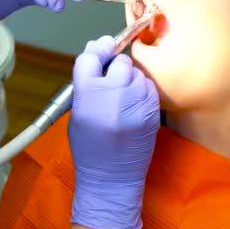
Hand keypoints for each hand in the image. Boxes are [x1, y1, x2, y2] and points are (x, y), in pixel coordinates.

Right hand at [68, 36, 159, 228]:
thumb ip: (85, 84)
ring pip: (136, 72)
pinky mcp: (152, 111)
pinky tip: (134, 105)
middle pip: (118, 61)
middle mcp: (113, 94)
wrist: (112, 178)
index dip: (95, 53)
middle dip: (115, 67)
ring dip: (130, 78)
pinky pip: (149, 87)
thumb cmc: (89, 147)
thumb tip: (95, 50)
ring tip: (122, 98)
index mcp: (87, 95)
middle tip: (111, 81)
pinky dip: (142, 90)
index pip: (90, 57)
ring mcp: (136, 102)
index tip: (100, 51)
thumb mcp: (77, 114)